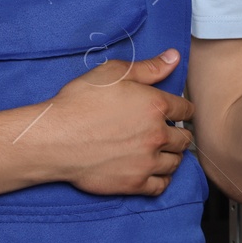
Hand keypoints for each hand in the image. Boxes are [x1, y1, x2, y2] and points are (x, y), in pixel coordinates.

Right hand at [40, 50, 194, 196]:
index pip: (186, 109)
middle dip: (178, 133)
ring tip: (161, 150)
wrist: (55, 139)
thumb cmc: (79, 103)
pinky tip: (154, 171)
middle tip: (167, 131)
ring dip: (172, 155)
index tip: (177, 112)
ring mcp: (147, 162)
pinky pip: (161, 185)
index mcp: (155, 106)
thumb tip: (174, 57)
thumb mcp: (113, 73)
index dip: (182, 109)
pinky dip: (162, 178)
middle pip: (184, 138)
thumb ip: (148, 67)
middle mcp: (157, 135)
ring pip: (176, 162)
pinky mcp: (134, 183)